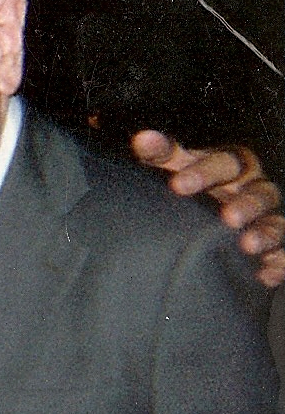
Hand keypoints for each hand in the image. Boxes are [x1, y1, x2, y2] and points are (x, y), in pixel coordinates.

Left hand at [132, 131, 284, 287]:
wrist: (208, 210)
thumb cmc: (191, 183)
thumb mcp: (178, 166)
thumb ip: (162, 153)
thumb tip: (143, 139)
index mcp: (236, 166)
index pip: (225, 163)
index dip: (203, 173)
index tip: (178, 185)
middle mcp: (257, 190)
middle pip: (260, 194)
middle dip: (246, 205)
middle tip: (228, 218)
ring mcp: (269, 219)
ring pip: (277, 224)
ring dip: (266, 234)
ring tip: (248, 246)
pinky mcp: (275, 248)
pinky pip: (284, 256)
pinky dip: (278, 265)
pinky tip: (265, 274)